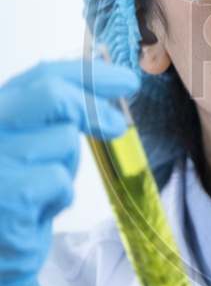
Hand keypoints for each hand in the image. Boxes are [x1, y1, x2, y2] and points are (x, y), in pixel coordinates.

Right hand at [0, 60, 138, 285]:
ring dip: (66, 165)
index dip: (88, 75)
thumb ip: (50, 118)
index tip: (125, 81)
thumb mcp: (26, 147)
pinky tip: (37, 211)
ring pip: (63, 140)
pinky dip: (60, 196)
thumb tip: (105, 95)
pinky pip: (60, 181)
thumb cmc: (10, 197)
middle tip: (118, 124)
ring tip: (42, 187)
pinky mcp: (8, 198)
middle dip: (93, 107)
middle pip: (51, 96)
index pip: (38, 76)